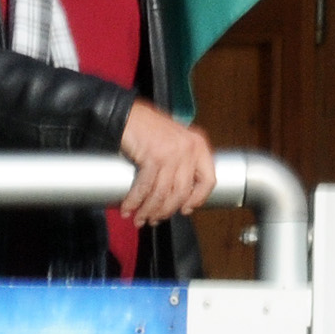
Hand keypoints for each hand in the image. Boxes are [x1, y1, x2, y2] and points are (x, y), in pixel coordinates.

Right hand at [116, 102, 216, 226]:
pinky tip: (128, 207)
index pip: (208, 180)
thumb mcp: (176, 141)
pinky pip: (145, 187)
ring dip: (149, 210)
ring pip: (163, 193)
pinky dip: (134, 200)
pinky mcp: (152, 156)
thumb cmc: (148, 128)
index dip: (197, 199)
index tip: (186, 209)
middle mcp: (189, 149)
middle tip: (155, 219)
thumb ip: (183, 162)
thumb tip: (181, 194)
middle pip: (182, 192)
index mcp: (198, 145)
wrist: (127, 114)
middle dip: (166, 210)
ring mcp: (171, 152)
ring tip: (139, 218)